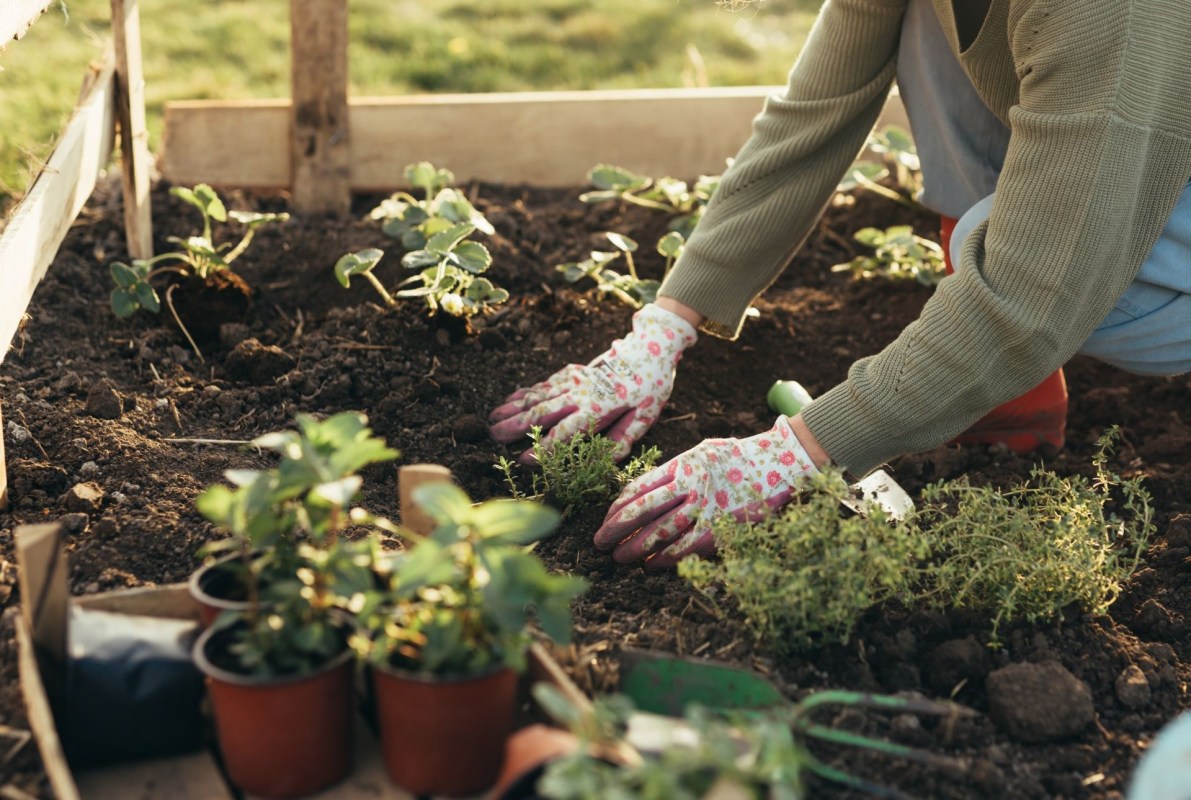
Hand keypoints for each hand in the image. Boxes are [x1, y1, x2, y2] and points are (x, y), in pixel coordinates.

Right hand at [489, 303, 697, 461]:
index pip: (566, 432)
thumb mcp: (645, 416)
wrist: (648, 348)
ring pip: (536, 396)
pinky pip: (542, 384)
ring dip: (512, 408)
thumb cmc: (649, 387)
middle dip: (515, 426)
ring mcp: (573, 380)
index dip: (544, 448)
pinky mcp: (570, 372)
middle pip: (542, 411)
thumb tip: (606, 461)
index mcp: (598, 408)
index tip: (524, 460)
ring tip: (491, 420)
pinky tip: (508, 400)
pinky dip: (523, 393)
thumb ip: (624, 439)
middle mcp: (580, 393)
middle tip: (493, 437)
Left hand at [593, 416, 817, 567]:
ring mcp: (704, 509)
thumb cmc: (737, 458)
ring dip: (635, 548)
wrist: (779, 465)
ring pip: (659, 532)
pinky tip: (650, 564)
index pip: (639, 489)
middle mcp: (689, 486)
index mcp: (682, 465)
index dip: (618, 508)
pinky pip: (685, 548)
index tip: (605, 519)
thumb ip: (674, 471)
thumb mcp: (702, 454)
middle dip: (616, 529)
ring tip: (619, 557)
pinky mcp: (719, 528)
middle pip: (642, 511)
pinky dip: (664, 558)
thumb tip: (644, 491)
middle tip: (599, 542)